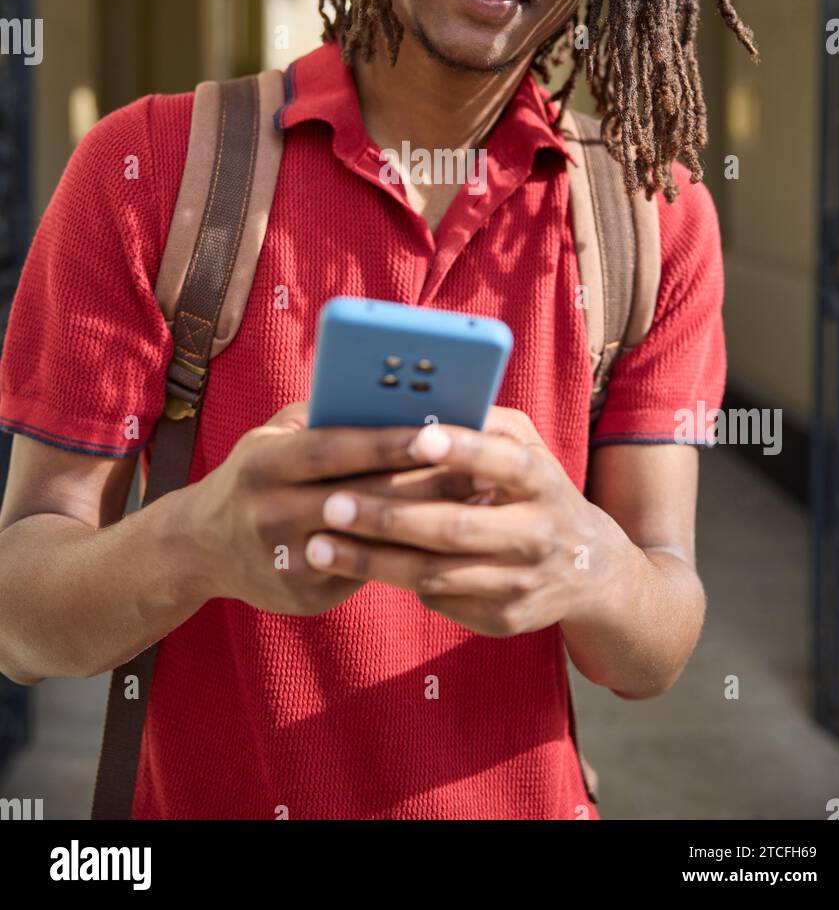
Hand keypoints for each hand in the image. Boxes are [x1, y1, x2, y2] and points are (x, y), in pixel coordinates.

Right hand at [184, 403, 485, 616]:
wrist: (200, 549)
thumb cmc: (255, 475)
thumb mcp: (270, 437)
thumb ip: (321, 417)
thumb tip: (390, 397)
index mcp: (266, 464)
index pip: (335, 449)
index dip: (387, 441)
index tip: (437, 430)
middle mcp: (272, 513)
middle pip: (361, 498)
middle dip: (424, 483)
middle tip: (481, 470)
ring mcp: (286, 561)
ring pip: (370, 542)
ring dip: (426, 525)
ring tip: (475, 507)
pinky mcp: (304, 597)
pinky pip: (365, 575)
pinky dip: (408, 557)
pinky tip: (448, 545)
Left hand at [303, 405, 634, 636]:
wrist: (588, 570)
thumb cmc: (535, 489)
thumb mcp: (527, 448)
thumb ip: (484, 423)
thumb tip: (421, 402)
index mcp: (543, 481)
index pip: (504, 462)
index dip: (463, 448)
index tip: (417, 434)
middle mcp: (538, 534)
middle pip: (454, 528)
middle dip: (387, 516)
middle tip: (330, 503)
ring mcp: (521, 583)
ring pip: (435, 574)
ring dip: (370, 562)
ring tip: (317, 545)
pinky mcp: (502, 619)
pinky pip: (438, 600)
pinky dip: (391, 583)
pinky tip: (348, 569)